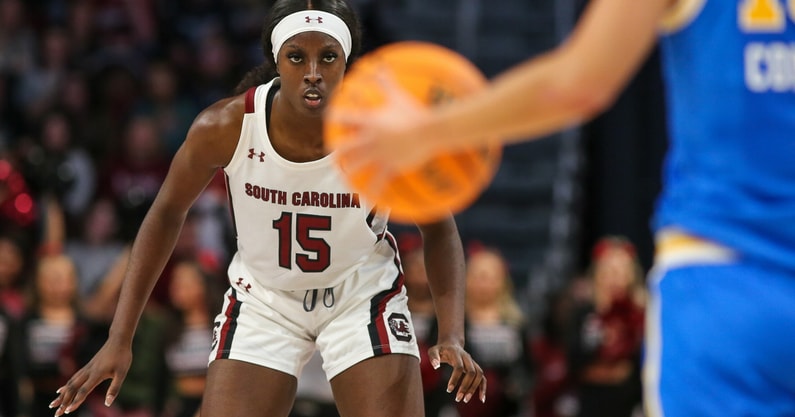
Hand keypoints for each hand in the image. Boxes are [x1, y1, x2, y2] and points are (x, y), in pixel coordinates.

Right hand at [49, 340, 132, 415]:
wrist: (118, 340)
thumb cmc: (122, 356)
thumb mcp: (122, 373)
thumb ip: (115, 388)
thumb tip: (108, 403)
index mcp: (97, 374)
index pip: (83, 391)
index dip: (76, 402)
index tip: (67, 412)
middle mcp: (89, 372)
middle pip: (72, 388)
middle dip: (64, 401)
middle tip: (56, 413)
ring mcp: (87, 368)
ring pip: (71, 383)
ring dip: (62, 395)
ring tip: (53, 404)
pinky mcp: (88, 366)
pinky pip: (74, 378)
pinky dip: (66, 386)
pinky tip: (61, 390)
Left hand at [326, 70, 437, 195]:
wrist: (430, 131)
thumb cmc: (415, 111)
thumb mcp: (399, 95)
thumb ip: (386, 81)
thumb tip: (379, 64)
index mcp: (370, 121)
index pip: (345, 117)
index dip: (334, 117)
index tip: (328, 118)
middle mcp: (370, 139)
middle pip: (345, 147)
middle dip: (337, 152)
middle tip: (332, 155)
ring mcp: (380, 154)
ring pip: (358, 166)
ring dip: (349, 172)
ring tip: (344, 177)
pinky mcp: (391, 166)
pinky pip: (379, 182)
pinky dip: (373, 192)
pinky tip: (368, 200)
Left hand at [427, 341, 486, 403]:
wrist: (451, 344)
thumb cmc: (440, 350)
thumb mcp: (433, 350)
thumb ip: (433, 357)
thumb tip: (436, 366)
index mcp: (456, 353)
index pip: (459, 366)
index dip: (455, 379)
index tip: (448, 390)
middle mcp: (467, 357)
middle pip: (472, 372)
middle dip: (466, 386)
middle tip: (458, 398)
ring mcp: (473, 362)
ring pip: (479, 375)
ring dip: (474, 388)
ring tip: (465, 399)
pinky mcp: (475, 368)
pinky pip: (483, 378)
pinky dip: (483, 388)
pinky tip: (481, 399)